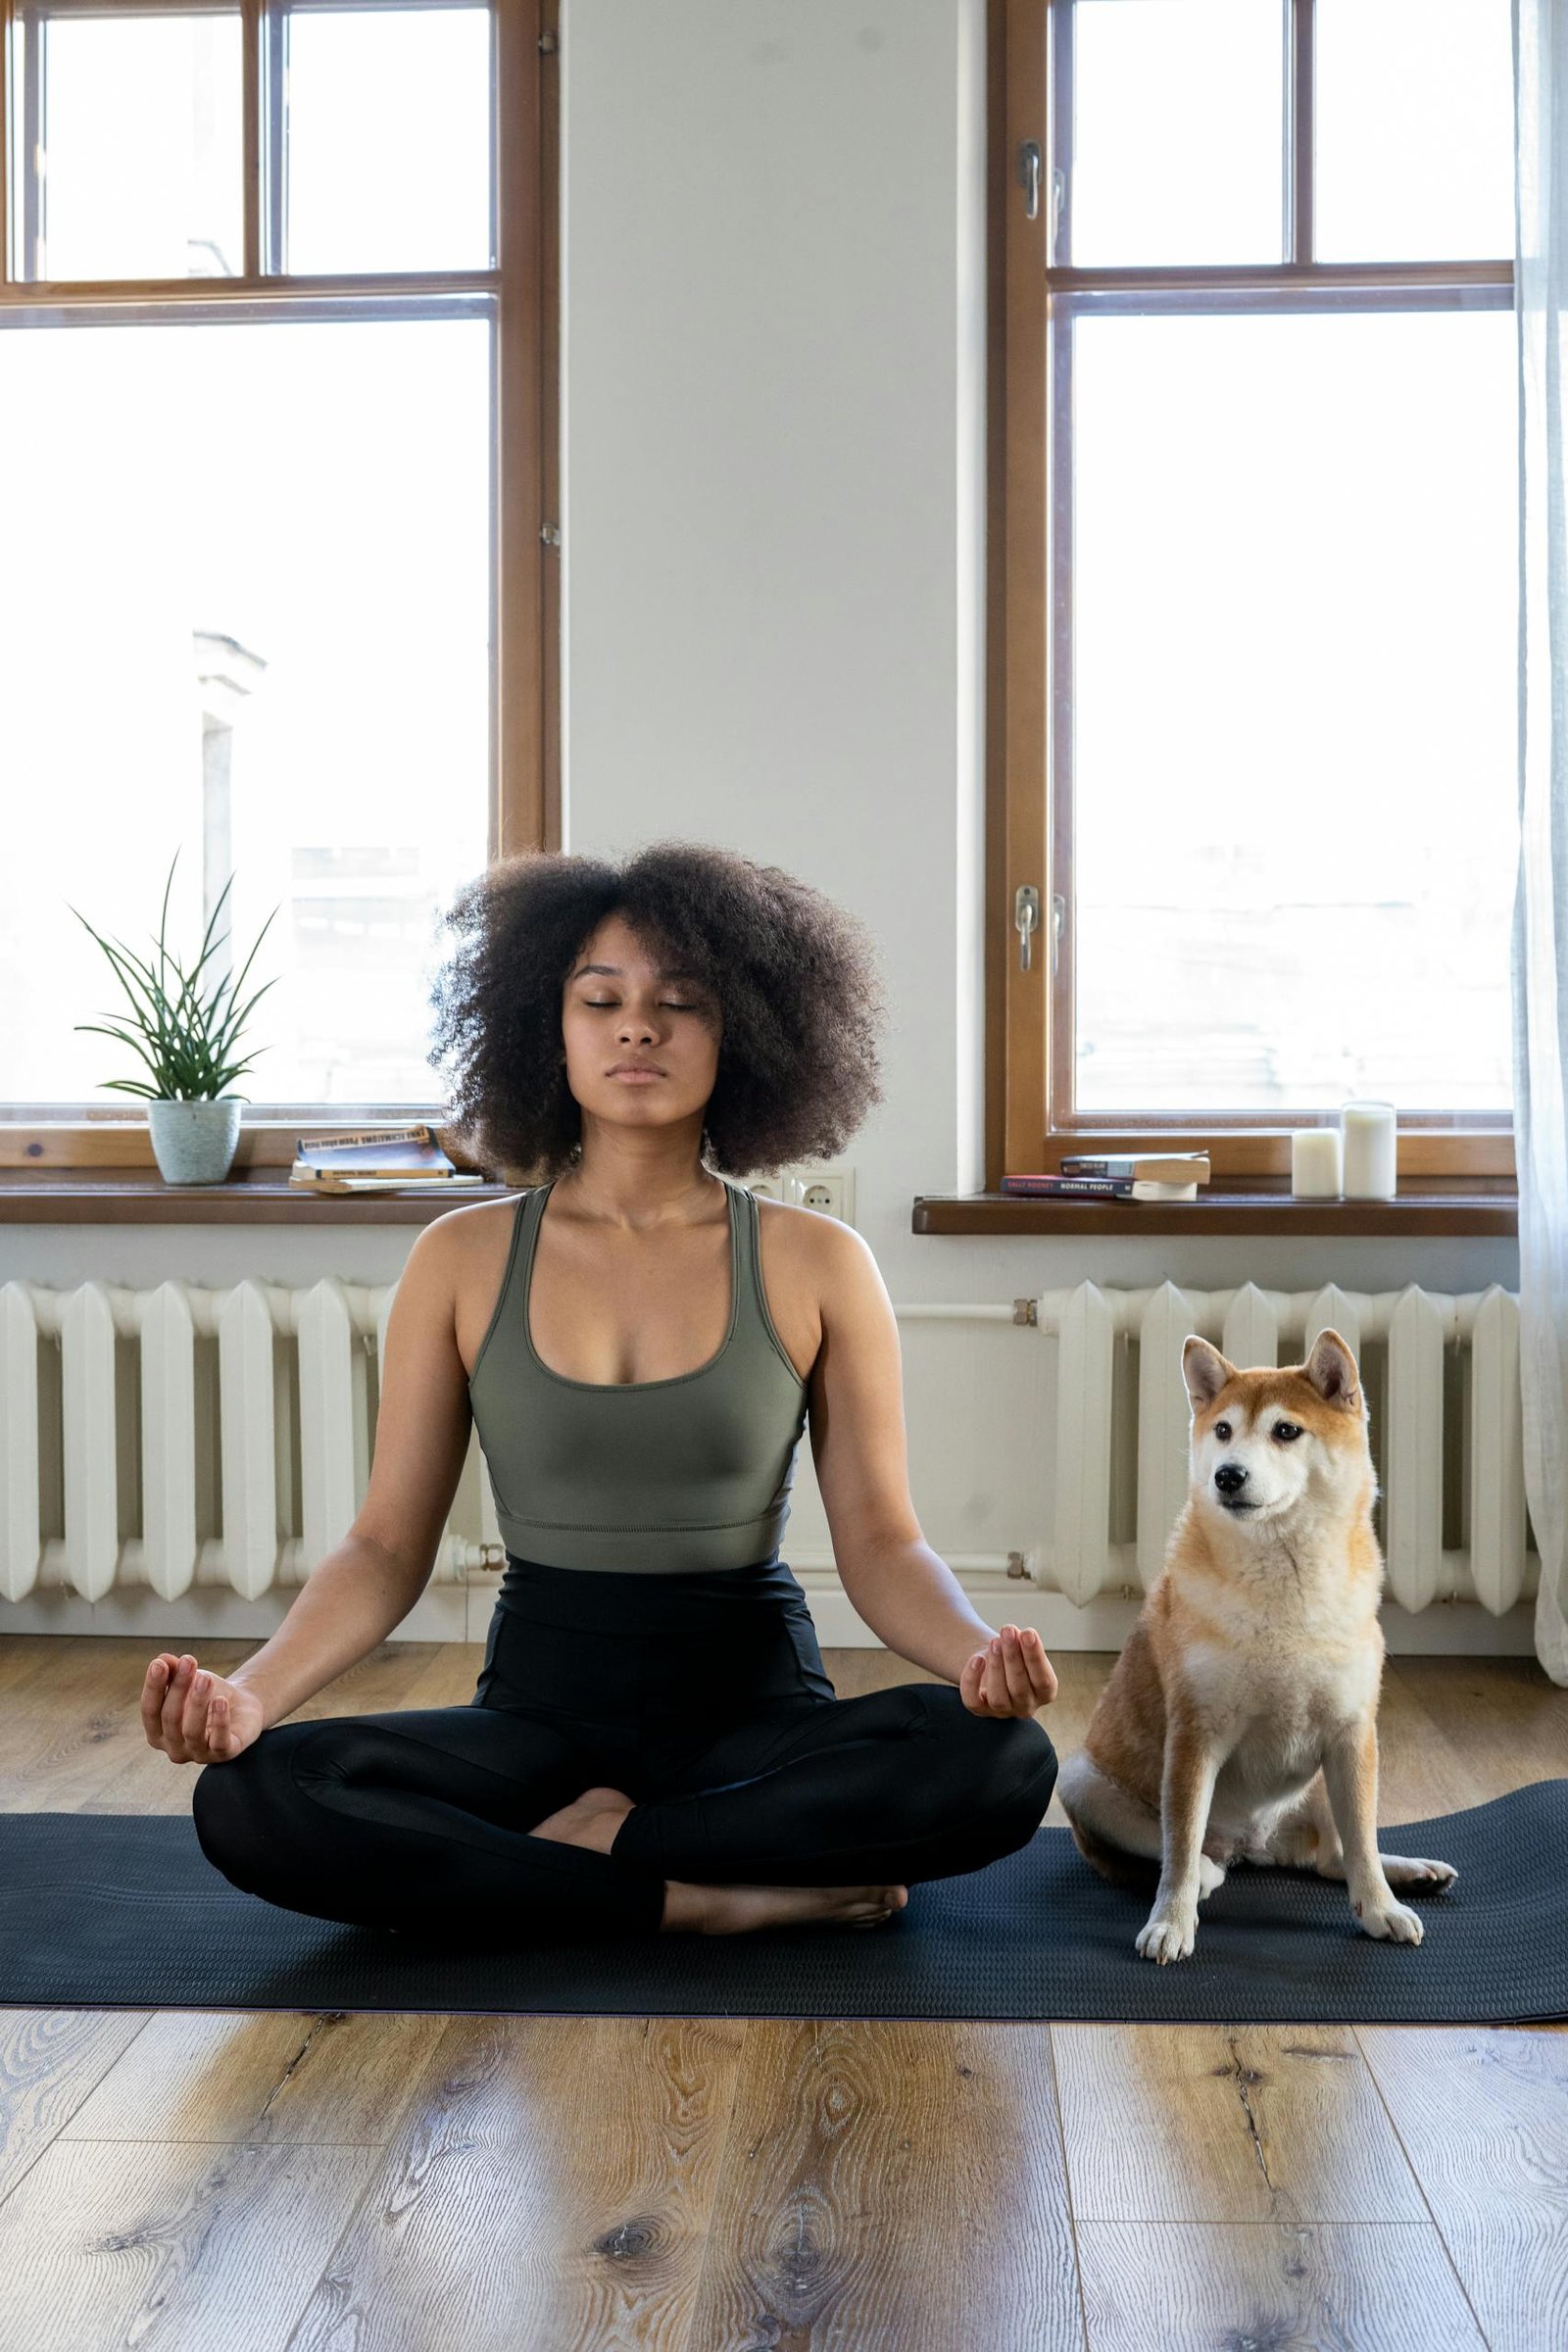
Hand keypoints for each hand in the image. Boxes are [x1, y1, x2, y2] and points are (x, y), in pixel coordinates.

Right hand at [141, 1652, 264, 1765]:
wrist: (240, 1707)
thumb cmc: (207, 1695)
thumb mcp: (188, 1680)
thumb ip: (173, 1671)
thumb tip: (162, 1659)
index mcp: (158, 1733)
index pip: (149, 1711)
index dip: (153, 1688)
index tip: (159, 1664)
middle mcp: (174, 1749)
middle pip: (170, 1719)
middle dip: (178, 1688)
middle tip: (189, 1662)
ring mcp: (198, 1754)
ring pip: (192, 1732)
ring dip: (197, 1703)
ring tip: (205, 1679)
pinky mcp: (224, 1754)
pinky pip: (219, 1742)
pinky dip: (219, 1721)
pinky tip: (221, 1701)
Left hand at [960, 1623, 1057, 1717]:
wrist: (995, 1663)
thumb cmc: (1016, 1655)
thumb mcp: (1024, 1648)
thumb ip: (1023, 1643)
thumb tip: (1016, 1634)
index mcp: (1045, 1693)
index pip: (1044, 1681)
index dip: (1035, 1657)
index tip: (1028, 1633)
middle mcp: (1026, 1706)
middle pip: (1020, 1688)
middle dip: (1013, 1657)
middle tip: (1008, 1632)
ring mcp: (1003, 1711)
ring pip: (998, 1698)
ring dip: (996, 1667)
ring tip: (995, 1642)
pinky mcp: (980, 1710)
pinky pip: (973, 1701)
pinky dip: (972, 1680)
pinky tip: (977, 1659)